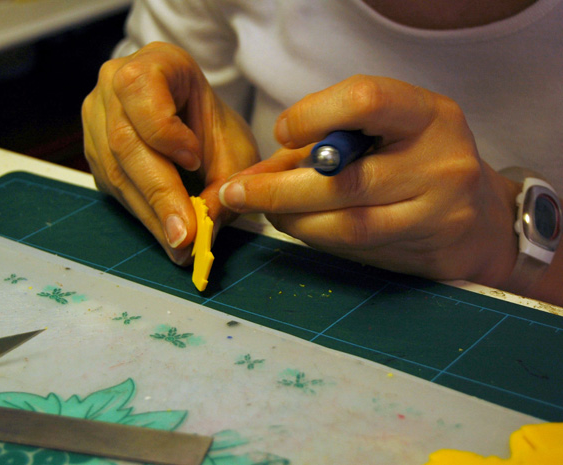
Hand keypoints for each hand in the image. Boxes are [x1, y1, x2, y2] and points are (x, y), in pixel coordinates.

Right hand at [82, 42, 257, 264]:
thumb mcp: (232, 147)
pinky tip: (165, 232)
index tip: (194, 161)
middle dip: (159, 194)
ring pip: (115, 170)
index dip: (165, 130)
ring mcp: (96, 119)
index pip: (140, 89)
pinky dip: (142, 213)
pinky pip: (112, 186)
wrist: (194, 119)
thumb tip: (204, 233)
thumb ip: (224, 184)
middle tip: (185, 235)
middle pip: (124, 141)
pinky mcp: (94, 152)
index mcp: (153, 63)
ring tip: (180, 245)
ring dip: (150, 212)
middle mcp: (113, 85)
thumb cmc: (213, 125)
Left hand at [219, 75, 520, 287]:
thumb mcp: (388, 131)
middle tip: (236, 192)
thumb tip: (255, 170)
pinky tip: (297, 226)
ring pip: (346, 222)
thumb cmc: (418, 161)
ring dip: (291, 219)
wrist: (479, 220)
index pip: (366, 101)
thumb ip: (329, 138)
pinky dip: (315, 236)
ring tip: (264, 211)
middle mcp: (441, 160)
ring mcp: (438, 211)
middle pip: (345, 178)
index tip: (281, 133)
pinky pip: (355, 246)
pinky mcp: (426, 249)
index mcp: (429, 114)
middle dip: (277, 188)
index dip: (312, 115)